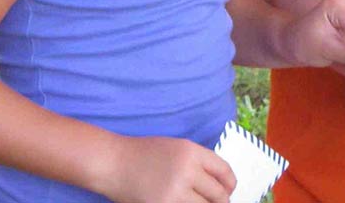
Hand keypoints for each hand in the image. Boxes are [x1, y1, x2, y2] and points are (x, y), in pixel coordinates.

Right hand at [97, 135, 235, 202]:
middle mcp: (187, 171)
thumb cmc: (144, 153)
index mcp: (193, 152)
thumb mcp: (177, 148)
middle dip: (222, 202)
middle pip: (218, 194)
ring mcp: (175, 191)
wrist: (114, 163)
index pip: (224, 171)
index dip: (230, 184)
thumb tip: (219, 182)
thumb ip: (198, 162)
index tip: (230, 190)